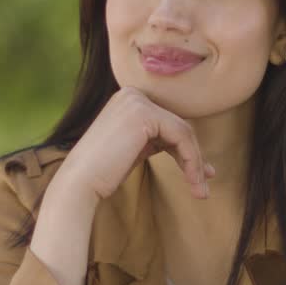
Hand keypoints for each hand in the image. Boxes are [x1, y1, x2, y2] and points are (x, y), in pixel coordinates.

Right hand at [29, 87, 213, 284]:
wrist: (80, 183)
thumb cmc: (103, 173)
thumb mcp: (135, 149)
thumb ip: (157, 140)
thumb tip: (191, 149)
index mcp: (128, 99)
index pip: (167, 122)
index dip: (185, 148)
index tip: (200, 173)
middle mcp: (132, 94)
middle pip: (178, 124)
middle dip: (193, 155)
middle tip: (204, 182)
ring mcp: (138, 102)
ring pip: (183, 131)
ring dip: (194, 162)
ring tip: (200, 190)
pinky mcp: (145, 114)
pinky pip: (181, 136)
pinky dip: (191, 159)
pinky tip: (192, 181)